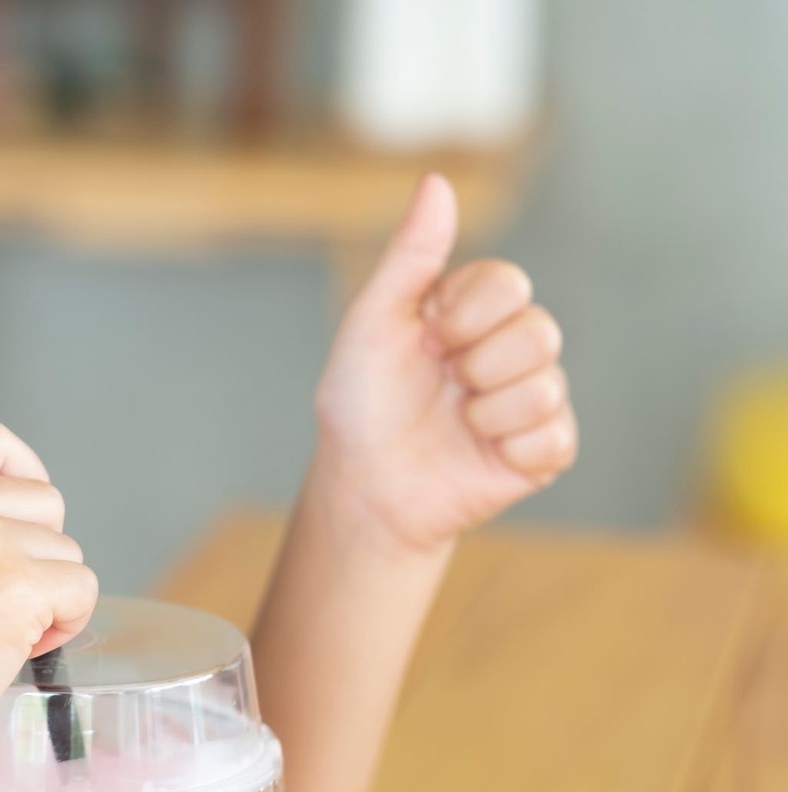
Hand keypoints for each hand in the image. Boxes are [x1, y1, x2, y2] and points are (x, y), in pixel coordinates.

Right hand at [0, 420, 99, 752]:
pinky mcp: (18, 584)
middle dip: (36, 551)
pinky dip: (65, 625)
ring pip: (65, 549)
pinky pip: (81, 588)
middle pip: (43, 499)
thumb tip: (1, 515)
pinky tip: (16, 652)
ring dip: (48, 595)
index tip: (24, 519)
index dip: (22, 478)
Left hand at [314, 174, 577, 553]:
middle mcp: (511, 348)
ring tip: (455, 421)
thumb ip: (411, 254)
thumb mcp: (374, 322)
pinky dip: (507, 448)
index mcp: (475, 311)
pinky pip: (554, 438)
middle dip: (476, 364)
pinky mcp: (544, 451)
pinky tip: (479, 451)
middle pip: (541, 331)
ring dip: (484, 410)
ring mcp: (531, 399)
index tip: (425, 341)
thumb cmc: (360, 404)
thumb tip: (436, 181)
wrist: (364, 486)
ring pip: (545, 386)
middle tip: (442, 384)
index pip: (510, 283)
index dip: (463, 317)